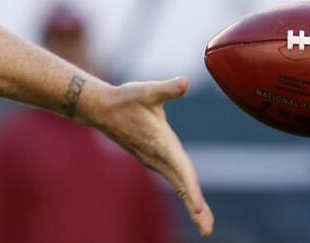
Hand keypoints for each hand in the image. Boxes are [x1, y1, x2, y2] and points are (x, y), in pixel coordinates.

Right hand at [86, 77, 214, 236]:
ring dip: (192, 205)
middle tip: (207, 231)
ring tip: (206, 226)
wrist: (101, 109)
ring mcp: (155, 160)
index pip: (180, 169)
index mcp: (161, 143)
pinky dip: (186, 193)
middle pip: (182, 185)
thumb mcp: (147, 90)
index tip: (199, 208)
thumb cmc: (125, 98)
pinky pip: (174, 180)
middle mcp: (159, 156)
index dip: (191, 189)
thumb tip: (185, 82)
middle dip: (195, 208)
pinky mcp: (154, 159)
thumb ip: (168, 88)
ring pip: (179, 185)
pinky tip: (195, 204)